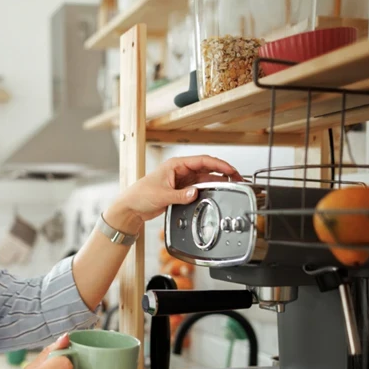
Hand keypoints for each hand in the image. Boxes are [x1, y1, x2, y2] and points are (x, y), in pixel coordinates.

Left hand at [108, 155, 242, 229]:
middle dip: (222, 173)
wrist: (131, 207)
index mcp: (175, 165)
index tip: (231, 170)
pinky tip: (216, 193)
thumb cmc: (140, 195)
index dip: (219, 165)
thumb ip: (180, 195)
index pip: (202, 160)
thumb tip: (195, 193)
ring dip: (216, 182)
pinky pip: (198, 188)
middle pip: (206, 168)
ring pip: (204, 179)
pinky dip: (208, 190)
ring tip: (230, 187)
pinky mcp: (181, 190)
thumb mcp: (161, 195)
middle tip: (237, 179)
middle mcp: (180, 170)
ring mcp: (181, 180)